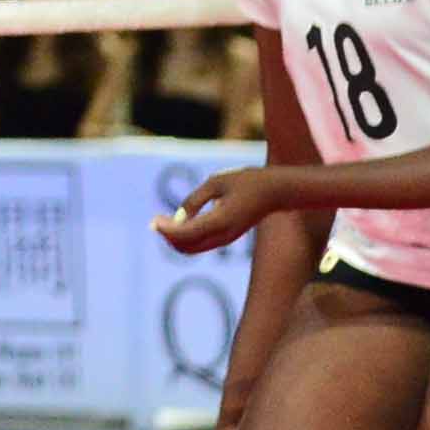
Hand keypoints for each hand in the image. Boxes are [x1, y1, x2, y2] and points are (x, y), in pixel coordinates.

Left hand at [158, 163, 299, 254]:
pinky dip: (187, 238)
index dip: (166, 229)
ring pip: (194, 248)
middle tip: (155, 221)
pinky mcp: (228, 237)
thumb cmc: (246, 181)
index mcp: (221, 220)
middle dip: (168, 236)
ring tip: (163, 221)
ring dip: (176, 239)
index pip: (185, 233)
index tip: (153, 221)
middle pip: (187, 246)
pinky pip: (202, 244)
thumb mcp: (216, 183)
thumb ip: (194, 200)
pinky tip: (181, 222)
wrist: (276, 191)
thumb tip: (177, 217)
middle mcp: (224, 235)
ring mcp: (227, 239)